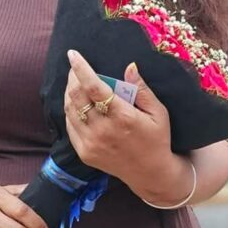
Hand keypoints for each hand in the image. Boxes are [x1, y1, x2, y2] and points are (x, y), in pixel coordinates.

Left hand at [63, 50, 172, 186]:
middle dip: (72, 77)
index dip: (80, 68)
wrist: (150, 173)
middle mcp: (103, 130)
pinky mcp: (85, 152)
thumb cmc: (157, 139)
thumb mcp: (158, 112)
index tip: (73, 54)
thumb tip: (130, 65)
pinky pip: (70, 125)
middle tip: (75, 67)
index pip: (93, 87)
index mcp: (122, 117)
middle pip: (76, 96)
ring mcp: (91, 143)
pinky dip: (70, 110)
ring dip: (69, 92)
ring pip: (69, 110)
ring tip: (74, 82)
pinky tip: (77, 103)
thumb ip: (142, 89)